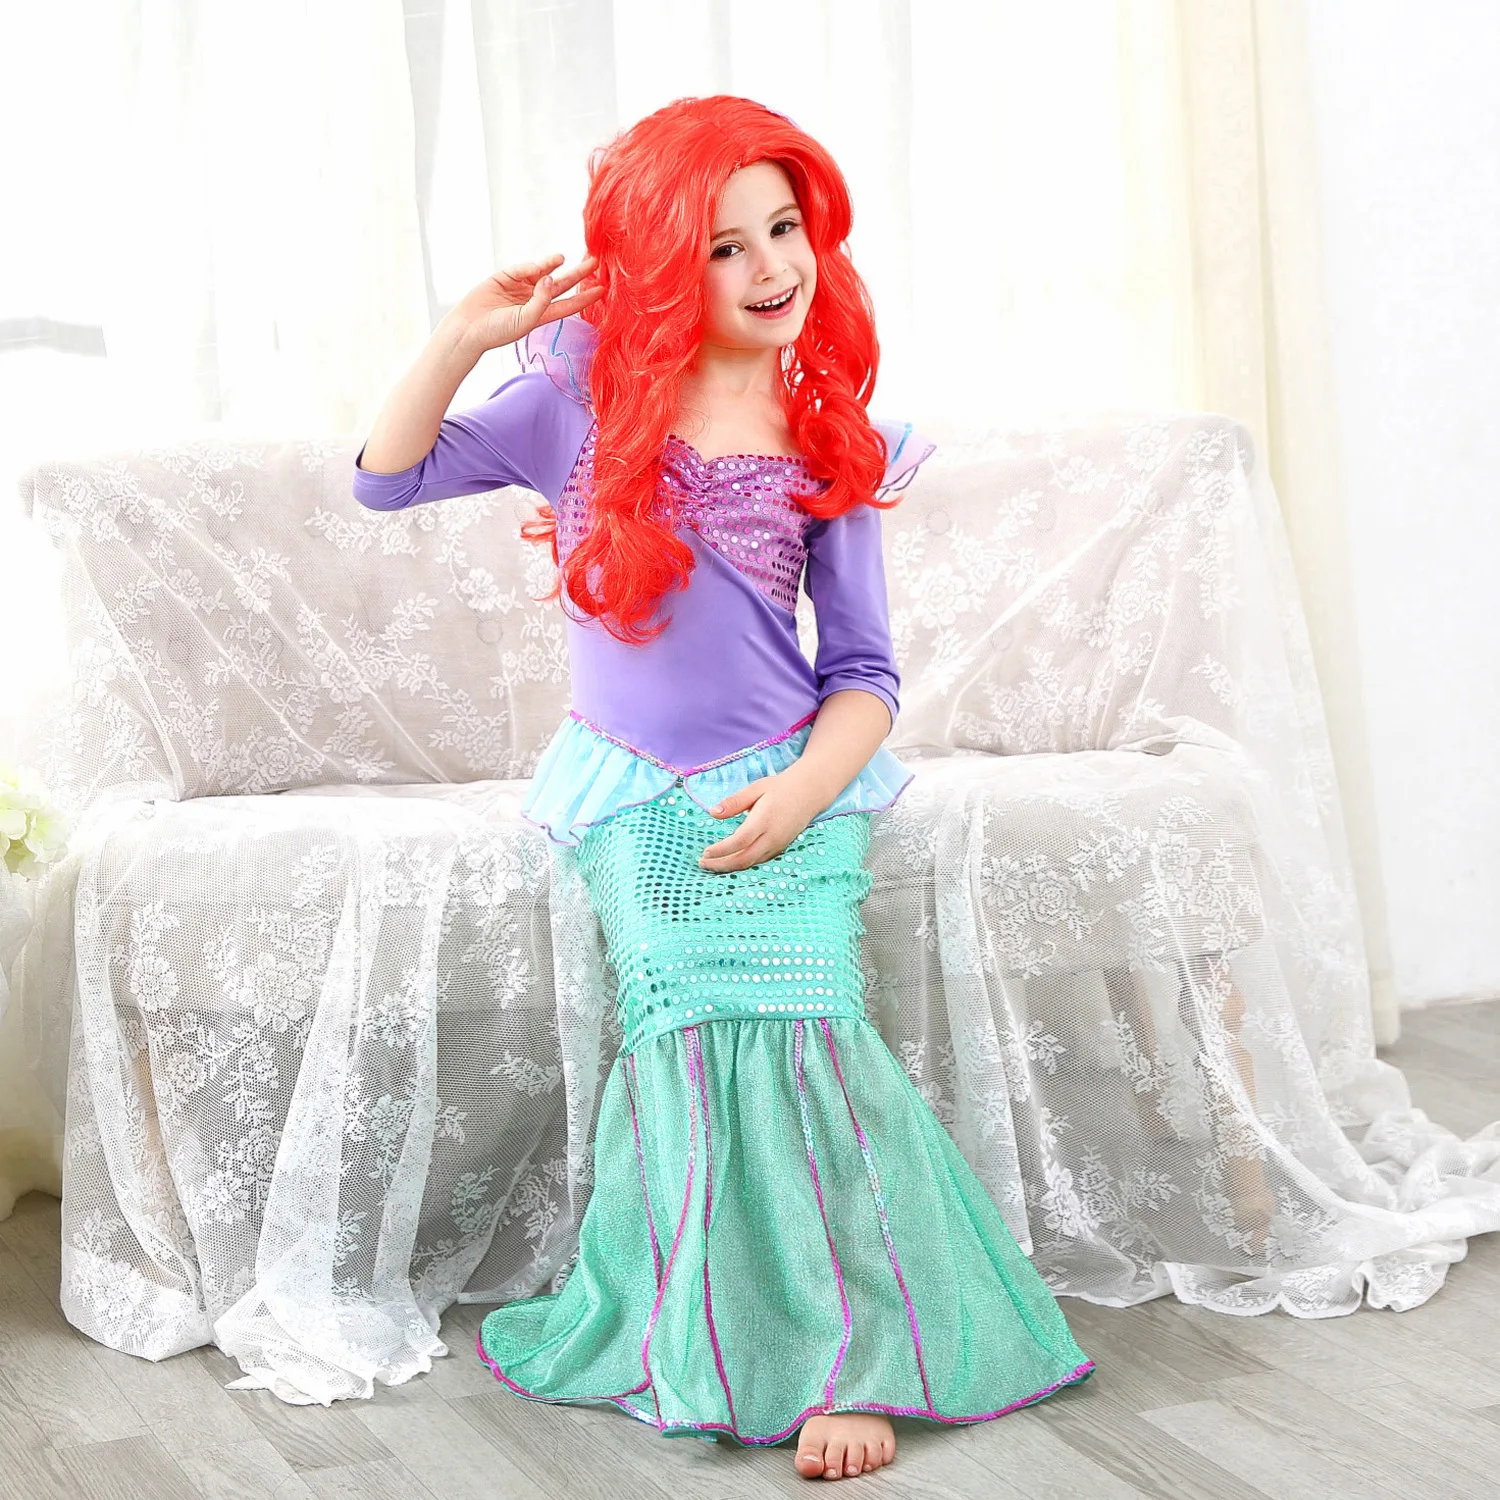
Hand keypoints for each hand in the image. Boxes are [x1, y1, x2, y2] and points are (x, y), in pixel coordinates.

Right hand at [447, 252, 602, 355]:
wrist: (468, 328)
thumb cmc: (497, 332)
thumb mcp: (525, 321)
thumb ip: (541, 301)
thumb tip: (551, 278)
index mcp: (542, 315)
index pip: (570, 304)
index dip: (586, 297)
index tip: (602, 288)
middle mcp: (534, 300)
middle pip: (562, 284)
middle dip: (578, 273)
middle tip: (594, 261)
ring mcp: (520, 287)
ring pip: (543, 272)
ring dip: (553, 265)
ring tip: (563, 258)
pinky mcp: (506, 276)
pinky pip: (523, 268)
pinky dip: (531, 266)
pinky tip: (536, 267)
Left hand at [697, 767, 824, 872]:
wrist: (810, 793)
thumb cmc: (780, 788)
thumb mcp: (756, 788)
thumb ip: (735, 802)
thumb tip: (713, 813)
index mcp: (764, 819)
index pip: (739, 841)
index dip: (721, 850)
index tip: (705, 853)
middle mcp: (772, 836)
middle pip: (744, 858)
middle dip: (721, 864)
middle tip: (702, 864)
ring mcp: (778, 845)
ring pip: (752, 863)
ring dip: (730, 867)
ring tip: (712, 865)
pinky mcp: (780, 848)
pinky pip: (759, 861)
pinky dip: (743, 865)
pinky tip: (730, 862)